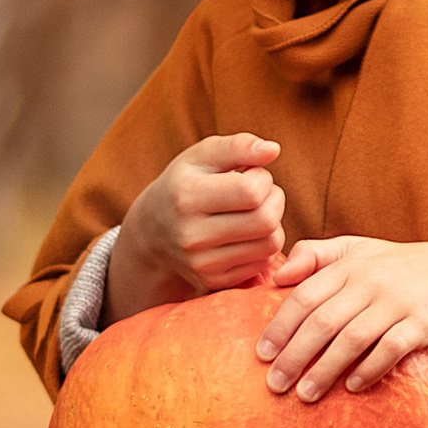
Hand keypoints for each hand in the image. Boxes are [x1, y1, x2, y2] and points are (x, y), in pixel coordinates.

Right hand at [110, 133, 286, 316]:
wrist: (153, 231)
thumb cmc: (185, 183)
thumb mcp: (203, 156)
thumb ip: (239, 146)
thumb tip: (274, 150)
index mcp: (187, 196)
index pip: (252, 191)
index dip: (263, 178)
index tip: (251, 174)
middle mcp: (191, 235)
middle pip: (266, 220)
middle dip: (275, 200)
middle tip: (260, 193)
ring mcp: (202, 264)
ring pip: (270, 243)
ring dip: (273, 223)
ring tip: (254, 211)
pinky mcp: (213, 281)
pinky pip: (262, 263)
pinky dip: (263, 245)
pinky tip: (247, 233)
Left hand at [256, 235, 427, 401]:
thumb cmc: (398, 265)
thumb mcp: (357, 248)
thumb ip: (315, 255)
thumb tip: (278, 277)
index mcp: (349, 266)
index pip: (305, 296)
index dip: (281, 327)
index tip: (262, 355)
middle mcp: (370, 282)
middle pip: (323, 321)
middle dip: (294, 355)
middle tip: (275, 384)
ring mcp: (397, 303)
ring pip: (352, 339)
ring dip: (325, 369)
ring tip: (304, 395)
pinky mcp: (423, 322)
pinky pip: (391, 349)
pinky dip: (369, 370)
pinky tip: (351, 388)